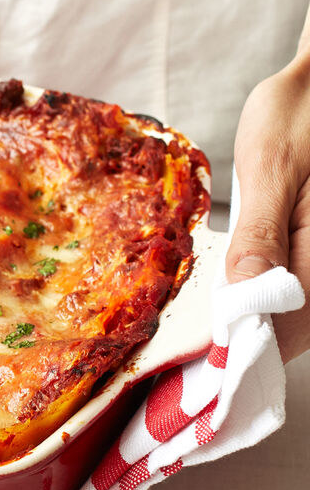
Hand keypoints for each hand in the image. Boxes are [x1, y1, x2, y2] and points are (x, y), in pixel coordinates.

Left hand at [225, 62, 309, 362]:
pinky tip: (237, 297)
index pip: (293, 327)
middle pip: (297, 324)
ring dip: (257, 324)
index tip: (200, 377)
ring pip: (299, 307)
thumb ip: (262, 235)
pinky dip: (267, 295)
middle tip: (190, 369)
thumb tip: (246, 297)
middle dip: (248, 345)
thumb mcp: (270, 168)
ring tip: (206, 341)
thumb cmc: (300, 112)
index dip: (247, 354)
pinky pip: (299, 282)